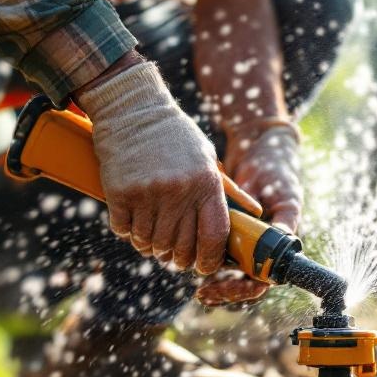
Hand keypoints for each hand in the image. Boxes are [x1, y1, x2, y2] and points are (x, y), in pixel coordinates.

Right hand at [76, 56, 253, 274]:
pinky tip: (134, 223)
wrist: (133, 110)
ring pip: (151, 243)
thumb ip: (229, 191)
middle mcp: (179, 191)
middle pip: (181, 247)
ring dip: (152, 247)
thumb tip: (255, 213)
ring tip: (153, 239)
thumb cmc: (175, 136)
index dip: (209, 260)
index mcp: (206, 183)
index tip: (204, 266)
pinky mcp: (120, 193)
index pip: (214, 237)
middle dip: (179, 259)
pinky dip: (129, 233)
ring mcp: (148, 193)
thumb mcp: (208, 159)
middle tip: (175, 256)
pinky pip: (125, 231)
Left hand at [195, 122, 303, 306]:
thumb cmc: (277, 173)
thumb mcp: (286, 197)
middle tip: (202, 293)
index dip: (241, 290)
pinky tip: (179, 252)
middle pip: (239, 284)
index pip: (259, 282)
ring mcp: (238, 241)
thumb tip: (282, 240)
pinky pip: (209, 248)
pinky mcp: (221, 228)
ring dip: (206, 276)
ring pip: (222, 271)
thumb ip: (285, 219)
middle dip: (220, 291)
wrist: (258, 148)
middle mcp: (256, 249)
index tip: (222, 287)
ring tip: (190, 278)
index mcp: (274, 248)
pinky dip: (196, 252)